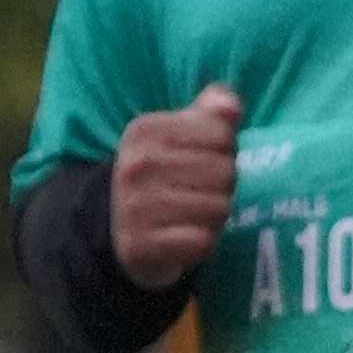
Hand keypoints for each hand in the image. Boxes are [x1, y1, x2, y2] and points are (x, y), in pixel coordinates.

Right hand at [111, 86, 244, 288]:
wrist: (122, 233)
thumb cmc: (165, 177)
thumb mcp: (182, 136)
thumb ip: (212, 114)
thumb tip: (229, 107)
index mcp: (144, 130)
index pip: (222, 134)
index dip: (225, 151)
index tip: (204, 161)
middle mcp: (135, 165)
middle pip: (225, 172)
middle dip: (223, 187)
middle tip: (200, 194)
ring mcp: (134, 206)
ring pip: (218, 208)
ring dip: (215, 217)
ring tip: (193, 216)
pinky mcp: (141, 245)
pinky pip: (203, 241)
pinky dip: (204, 243)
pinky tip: (186, 239)